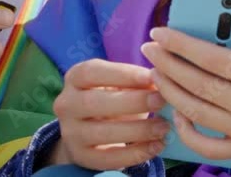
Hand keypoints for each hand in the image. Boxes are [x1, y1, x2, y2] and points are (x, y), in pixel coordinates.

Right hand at [48, 59, 168, 169]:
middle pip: (94, 102)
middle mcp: (66, 104)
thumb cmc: (114, 96)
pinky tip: (157, 146)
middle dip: (133, 102)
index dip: (123, 74)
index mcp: (75, 78)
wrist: (92, 128)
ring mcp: (70, 133)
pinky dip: (135, 153)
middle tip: (161, 102)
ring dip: (138, 130)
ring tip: (164, 127)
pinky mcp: (81, 156)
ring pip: (102, 132)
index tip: (152, 77)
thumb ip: (137, 81)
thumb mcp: (121, 83)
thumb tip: (162, 82)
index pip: (92, 72)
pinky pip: (107, 158)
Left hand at [141, 0, 230, 163]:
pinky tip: (178, 112)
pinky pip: (206, 145)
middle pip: (199, 84)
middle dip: (167, 64)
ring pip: (196, 111)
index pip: (214, 59)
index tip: (161, 33)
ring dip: (170, 92)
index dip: (182, 45)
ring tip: (156, 73)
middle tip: (149, 49)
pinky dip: (187, 131)